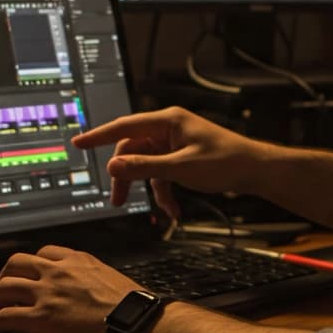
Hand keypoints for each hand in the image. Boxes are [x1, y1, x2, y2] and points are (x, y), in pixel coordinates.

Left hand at [0, 245, 139, 332]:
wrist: (135, 321)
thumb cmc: (131, 306)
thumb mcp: (110, 279)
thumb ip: (91, 279)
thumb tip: (87, 292)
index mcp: (78, 260)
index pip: (44, 253)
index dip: (30, 264)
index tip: (25, 272)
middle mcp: (59, 271)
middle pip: (16, 263)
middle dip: (2, 276)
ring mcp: (48, 292)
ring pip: (3, 287)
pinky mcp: (41, 317)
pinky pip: (4, 316)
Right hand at [72, 106, 270, 218]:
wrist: (255, 170)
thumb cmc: (225, 161)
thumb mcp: (181, 168)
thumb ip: (144, 167)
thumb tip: (113, 166)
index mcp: (168, 121)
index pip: (125, 126)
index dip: (99, 136)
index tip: (78, 143)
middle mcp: (169, 128)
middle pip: (133, 149)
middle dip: (127, 177)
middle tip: (117, 201)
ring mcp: (175, 142)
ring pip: (147, 164)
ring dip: (149, 188)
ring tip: (159, 211)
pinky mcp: (182, 156)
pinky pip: (163, 172)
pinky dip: (165, 191)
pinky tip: (174, 210)